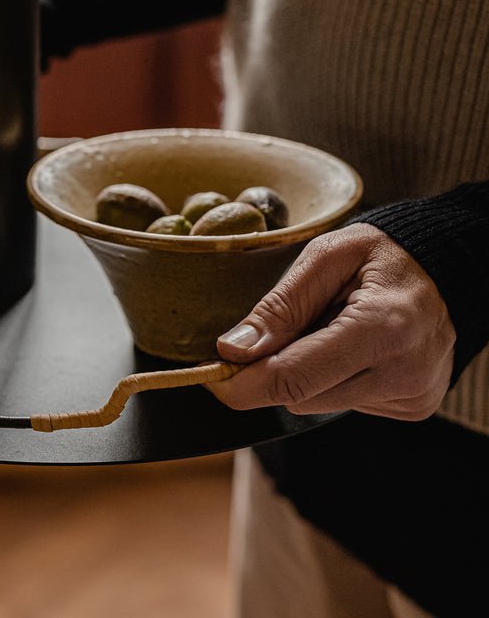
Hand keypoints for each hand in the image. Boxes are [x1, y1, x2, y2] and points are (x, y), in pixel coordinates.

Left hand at [206, 223, 455, 419]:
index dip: (242, 382)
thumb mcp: (326, 257)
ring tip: (334, 327)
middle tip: (281, 330)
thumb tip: (233, 350)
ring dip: (308, 372)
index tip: (212, 373)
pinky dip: (336, 377)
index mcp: (384, 327)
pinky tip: (356, 346)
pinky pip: (348, 403)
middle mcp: (405, 372)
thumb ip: (280, 305)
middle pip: (301, 398)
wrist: (447, 266)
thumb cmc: (383, 253)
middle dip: (274, 370)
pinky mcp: (414, 406)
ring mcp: (414, 395)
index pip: (294, 378)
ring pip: (320, 404)